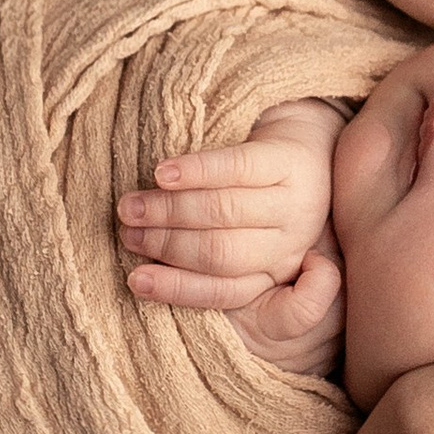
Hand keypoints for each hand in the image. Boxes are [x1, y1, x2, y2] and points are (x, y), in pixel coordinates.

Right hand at [118, 98, 343, 371]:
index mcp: (279, 271)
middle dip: (166, 245)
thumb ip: (209, 262)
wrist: (306, 142)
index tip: (134, 280)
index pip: (225, 291)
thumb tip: (140, 277)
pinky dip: (196, 171)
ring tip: (131, 208)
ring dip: (169, 211)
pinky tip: (163, 174)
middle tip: (126, 233)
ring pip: (224, 212)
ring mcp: (297, 200)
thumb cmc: (259, 198)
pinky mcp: (290, 158)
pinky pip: (236, 167)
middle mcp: (293, 242)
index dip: (176, 289)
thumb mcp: (248, 241)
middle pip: (220, 252)